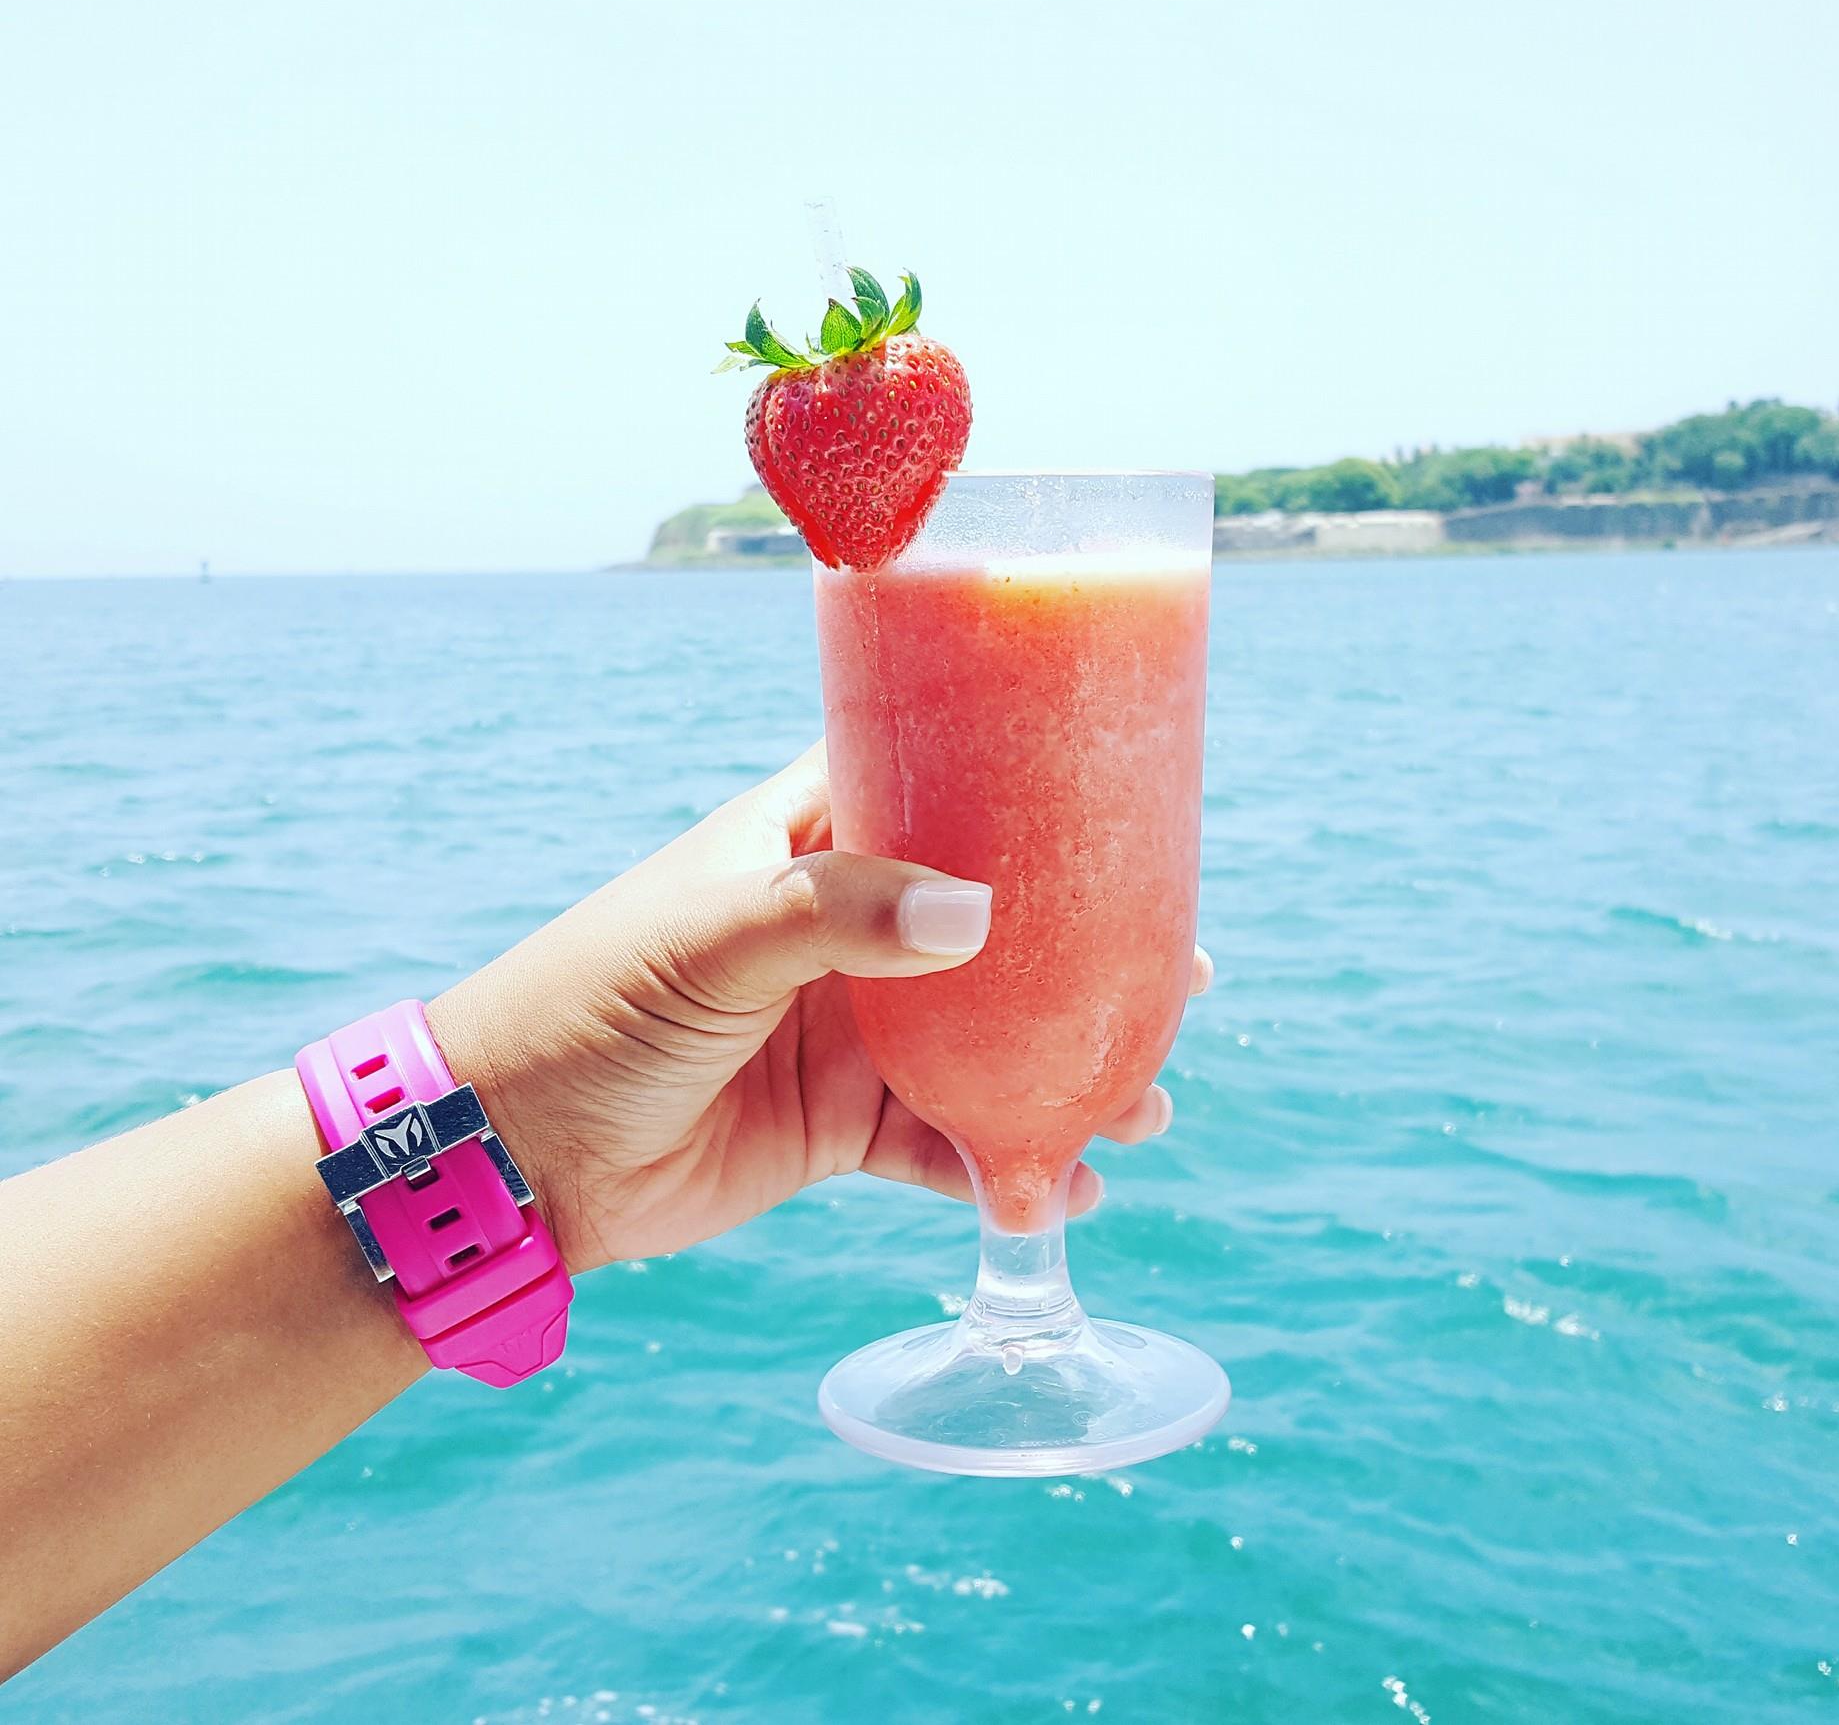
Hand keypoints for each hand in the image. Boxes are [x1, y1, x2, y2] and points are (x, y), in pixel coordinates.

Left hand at [427, 745, 1206, 1274]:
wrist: (513, 1154)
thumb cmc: (592, 1004)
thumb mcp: (712, 936)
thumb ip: (837, 916)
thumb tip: (977, 915)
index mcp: (813, 842)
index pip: (943, 793)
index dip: (1037, 805)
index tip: (1135, 826)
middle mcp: (847, 929)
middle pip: (996, 932)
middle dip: (1084, 963)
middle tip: (1180, 990)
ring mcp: (849, 1031)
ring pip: (988, 1045)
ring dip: (1061, 1074)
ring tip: (1144, 1110)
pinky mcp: (840, 1126)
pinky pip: (944, 1141)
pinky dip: (1002, 1165)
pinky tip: (1062, 1189)